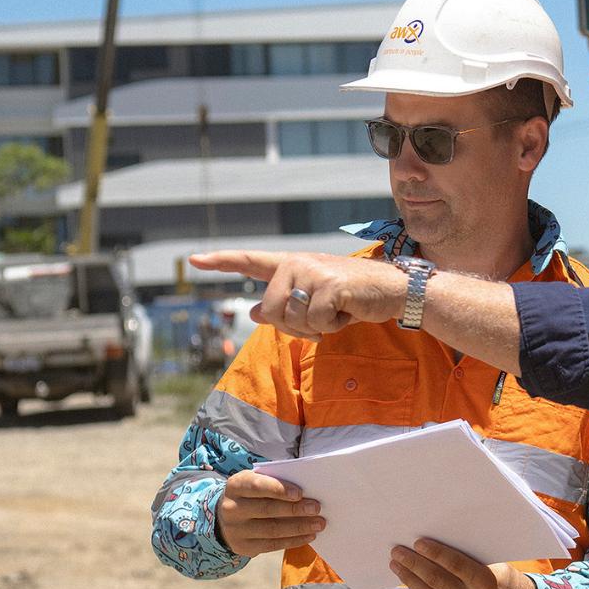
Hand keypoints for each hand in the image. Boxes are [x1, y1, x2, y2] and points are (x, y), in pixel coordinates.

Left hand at [188, 250, 405, 340]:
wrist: (394, 290)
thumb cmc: (354, 297)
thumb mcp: (315, 301)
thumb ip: (283, 305)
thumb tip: (252, 312)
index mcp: (291, 264)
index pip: (250, 261)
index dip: (220, 262)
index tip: (194, 260)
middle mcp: (297, 262)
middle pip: (270, 311)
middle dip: (294, 326)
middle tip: (321, 320)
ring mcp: (312, 271)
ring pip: (290, 319)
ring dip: (315, 328)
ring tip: (336, 312)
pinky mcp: (329, 285)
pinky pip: (314, 323)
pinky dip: (332, 328)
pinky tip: (346, 314)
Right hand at [217, 471, 324, 556]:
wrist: (229, 515)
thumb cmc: (252, 493)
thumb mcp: (258, 481)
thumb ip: (276, 482)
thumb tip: (307, 493)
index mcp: (236, 486)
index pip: (257, 486)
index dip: (279, 489)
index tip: (300, 493)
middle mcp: (231, 508)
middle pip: (267, 509)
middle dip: (295, 509)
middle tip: (317, 508)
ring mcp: (236, 530)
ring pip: (272, 530)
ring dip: (299, 527)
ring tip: (318, 524)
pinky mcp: (243, 546)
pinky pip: (272, 545)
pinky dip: (293, 540)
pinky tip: (309, 536)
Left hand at [391, 539, 540, 588]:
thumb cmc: (505, 582)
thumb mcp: (496, 567)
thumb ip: (471, 560)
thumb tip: (439, 545)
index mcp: (486, 583)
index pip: (455, 565)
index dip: (435, 552)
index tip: (417, 542)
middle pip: (436, 580)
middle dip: (413, 564)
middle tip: (397, 551)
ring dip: (409, 578)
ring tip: (396, 564)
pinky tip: (409, 581)